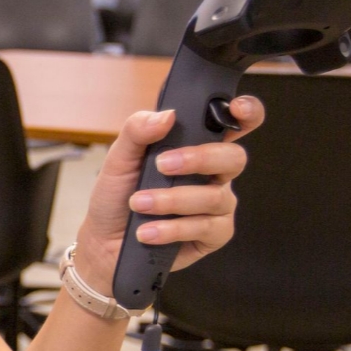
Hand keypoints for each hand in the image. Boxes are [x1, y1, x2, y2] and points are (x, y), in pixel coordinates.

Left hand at [73, 97, 263, 291]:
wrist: (103, 241)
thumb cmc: (117, 196)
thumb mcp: (119, 159)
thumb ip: (138, 131)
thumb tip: (167, 116)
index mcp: (196, 147)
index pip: (234, 124)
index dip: (247, 112)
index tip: (235, 108)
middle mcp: (213, 174)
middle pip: (234, 157)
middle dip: (200, 159)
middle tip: (162, 165)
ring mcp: (217, 206)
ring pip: (216, 196)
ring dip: (172, 200)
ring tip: (139, 203)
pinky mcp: (213, 235)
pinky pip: (207, 228)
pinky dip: (173, 229)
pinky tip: (148, 231)